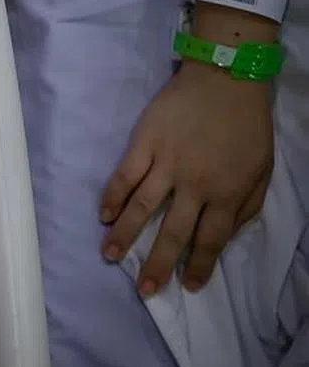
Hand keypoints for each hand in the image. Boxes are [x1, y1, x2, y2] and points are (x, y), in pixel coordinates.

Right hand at [99, 61, 272, 295]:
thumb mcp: (263, 169)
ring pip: (142, 207)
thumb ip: (247, 205)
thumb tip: (225, 235)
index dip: (199, 265)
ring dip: (124, 234)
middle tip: (145, 289)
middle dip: (158, 264)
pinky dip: (112, 196)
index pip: (210, 239)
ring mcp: (166, 163)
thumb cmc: (246, 125)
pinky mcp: (145, 143)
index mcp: (227, 192)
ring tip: (110, 256)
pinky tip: (103, 214)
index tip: (187, 286)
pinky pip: (125, 175)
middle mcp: (195, 184)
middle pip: (173, 232)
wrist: (225, 78)